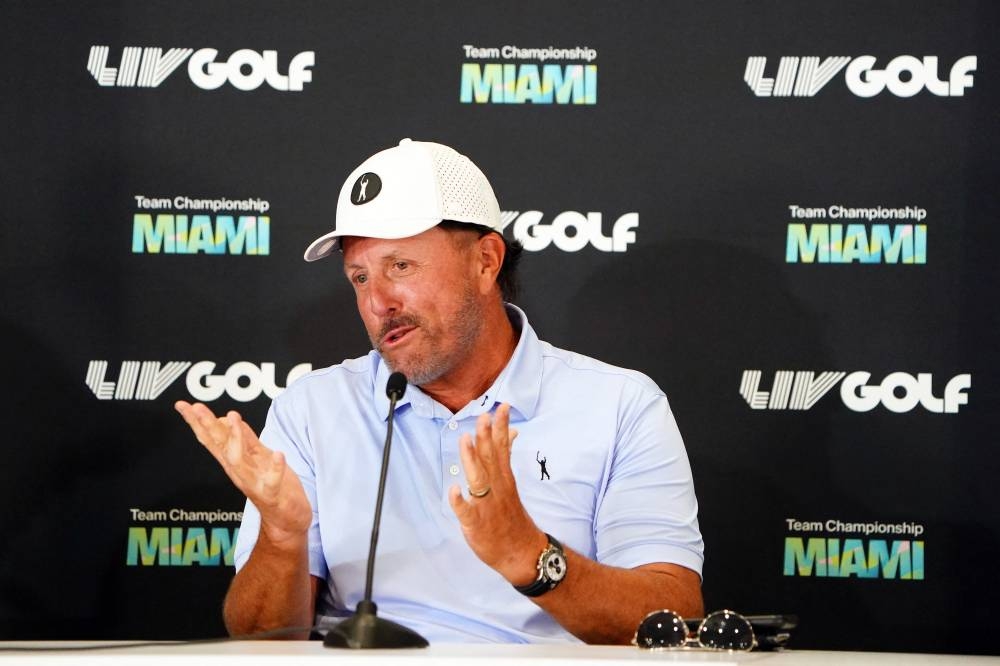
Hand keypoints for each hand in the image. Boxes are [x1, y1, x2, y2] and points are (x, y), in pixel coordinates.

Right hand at [175, 401, 310, 544]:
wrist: (287, 520)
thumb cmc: (273, 487)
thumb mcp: (258, 457)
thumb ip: (245, 439)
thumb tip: (227, 419)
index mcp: (234, 461)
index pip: (211, 439)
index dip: (196, 422)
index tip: (182, 404)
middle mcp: (239, 472)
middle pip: (219, 446)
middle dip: (207, 426)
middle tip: (196, 407)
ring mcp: (254, 483)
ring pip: (238, 461)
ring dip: (235, 439)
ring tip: (233, 417)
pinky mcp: (273, 494)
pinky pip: (272, 481)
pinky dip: (275, 467)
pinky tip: (278, 454)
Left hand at [448, 403, 546, 584]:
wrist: (521, 552)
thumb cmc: (511, 515)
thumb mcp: (510, 481)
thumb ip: (505, 456)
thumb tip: (510, 432)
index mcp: (504, 478)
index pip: (502, 448)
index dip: (500, 427)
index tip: (501, 407)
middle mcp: (497, 488)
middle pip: (491, 459)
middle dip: (486, 437)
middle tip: (484, 416)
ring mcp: (486, 505)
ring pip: (478, 479)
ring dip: (471, 460)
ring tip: (465, 440)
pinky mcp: (476, 523)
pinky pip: (466, 511)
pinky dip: (459, 501)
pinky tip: (453, 490)